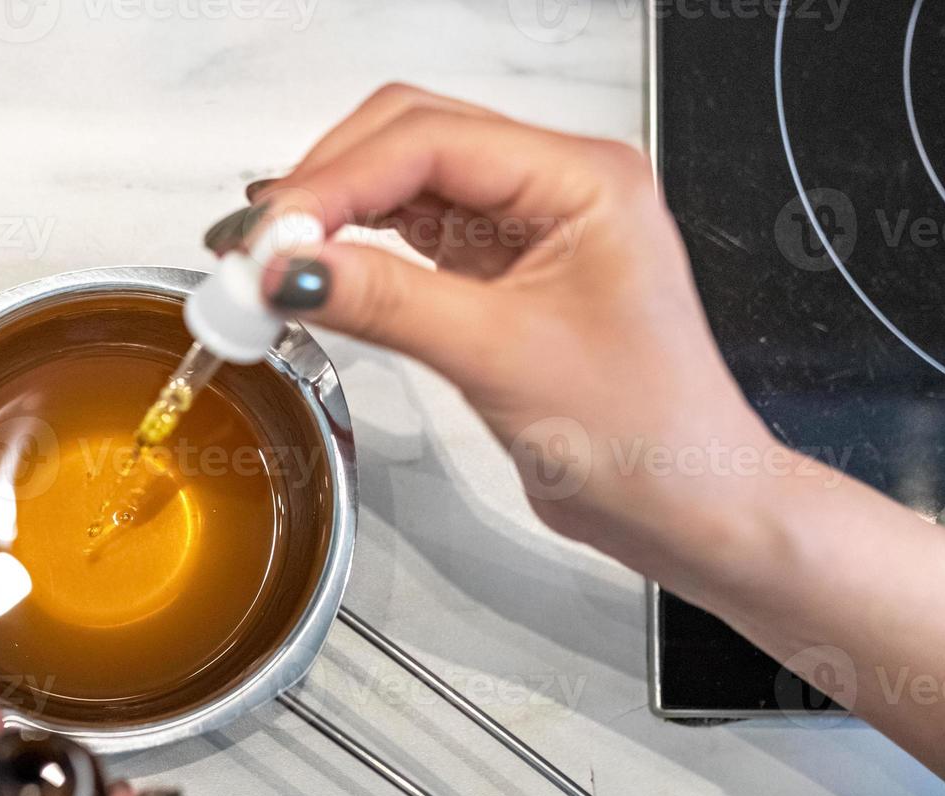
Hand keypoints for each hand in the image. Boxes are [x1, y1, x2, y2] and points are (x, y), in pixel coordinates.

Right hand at [228, 84, 944, 782]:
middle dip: (325, 186)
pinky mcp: (503, 271)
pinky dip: (359, 251)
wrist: (687, 505)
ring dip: (334, 216)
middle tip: (257, 248)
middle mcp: (556, 186)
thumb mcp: (503, 361)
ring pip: (405, 183)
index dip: (336, 183)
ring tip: (270, 262)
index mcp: (582, 179)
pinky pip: (415, 235)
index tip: (270, 238)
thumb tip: (289, 268)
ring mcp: (528, 226)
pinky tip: (319, 273)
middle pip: (409, 140)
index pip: (430, 141)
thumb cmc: (648, 437)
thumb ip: (389, 303)